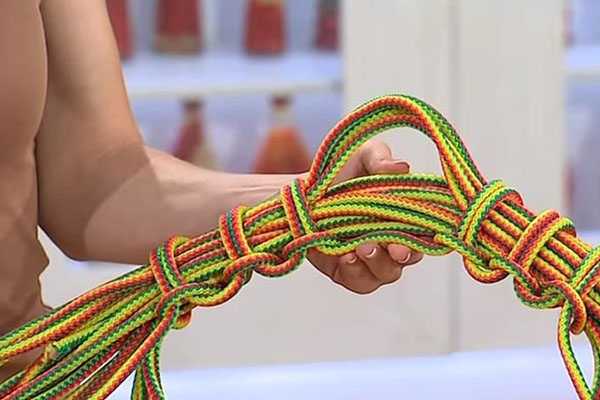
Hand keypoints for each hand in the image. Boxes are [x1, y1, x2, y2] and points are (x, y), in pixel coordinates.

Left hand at [307, 140, 422, 293]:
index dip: (425, 235)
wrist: (304, 190)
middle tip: (393, 247)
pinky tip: (347, 257)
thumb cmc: (341, 172)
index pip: (426, 231)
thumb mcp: (361, 157)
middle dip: (402, 254)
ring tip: (363, 247)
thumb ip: (380, 158)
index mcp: (405, 216)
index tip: (418, 232)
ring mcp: (370, 259)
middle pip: (408, 258)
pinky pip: (358, 282)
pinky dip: (356, 273)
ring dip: (378, 264)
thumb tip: (401, 167)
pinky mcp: (346, 270)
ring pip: (386, 274)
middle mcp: (392, 241)